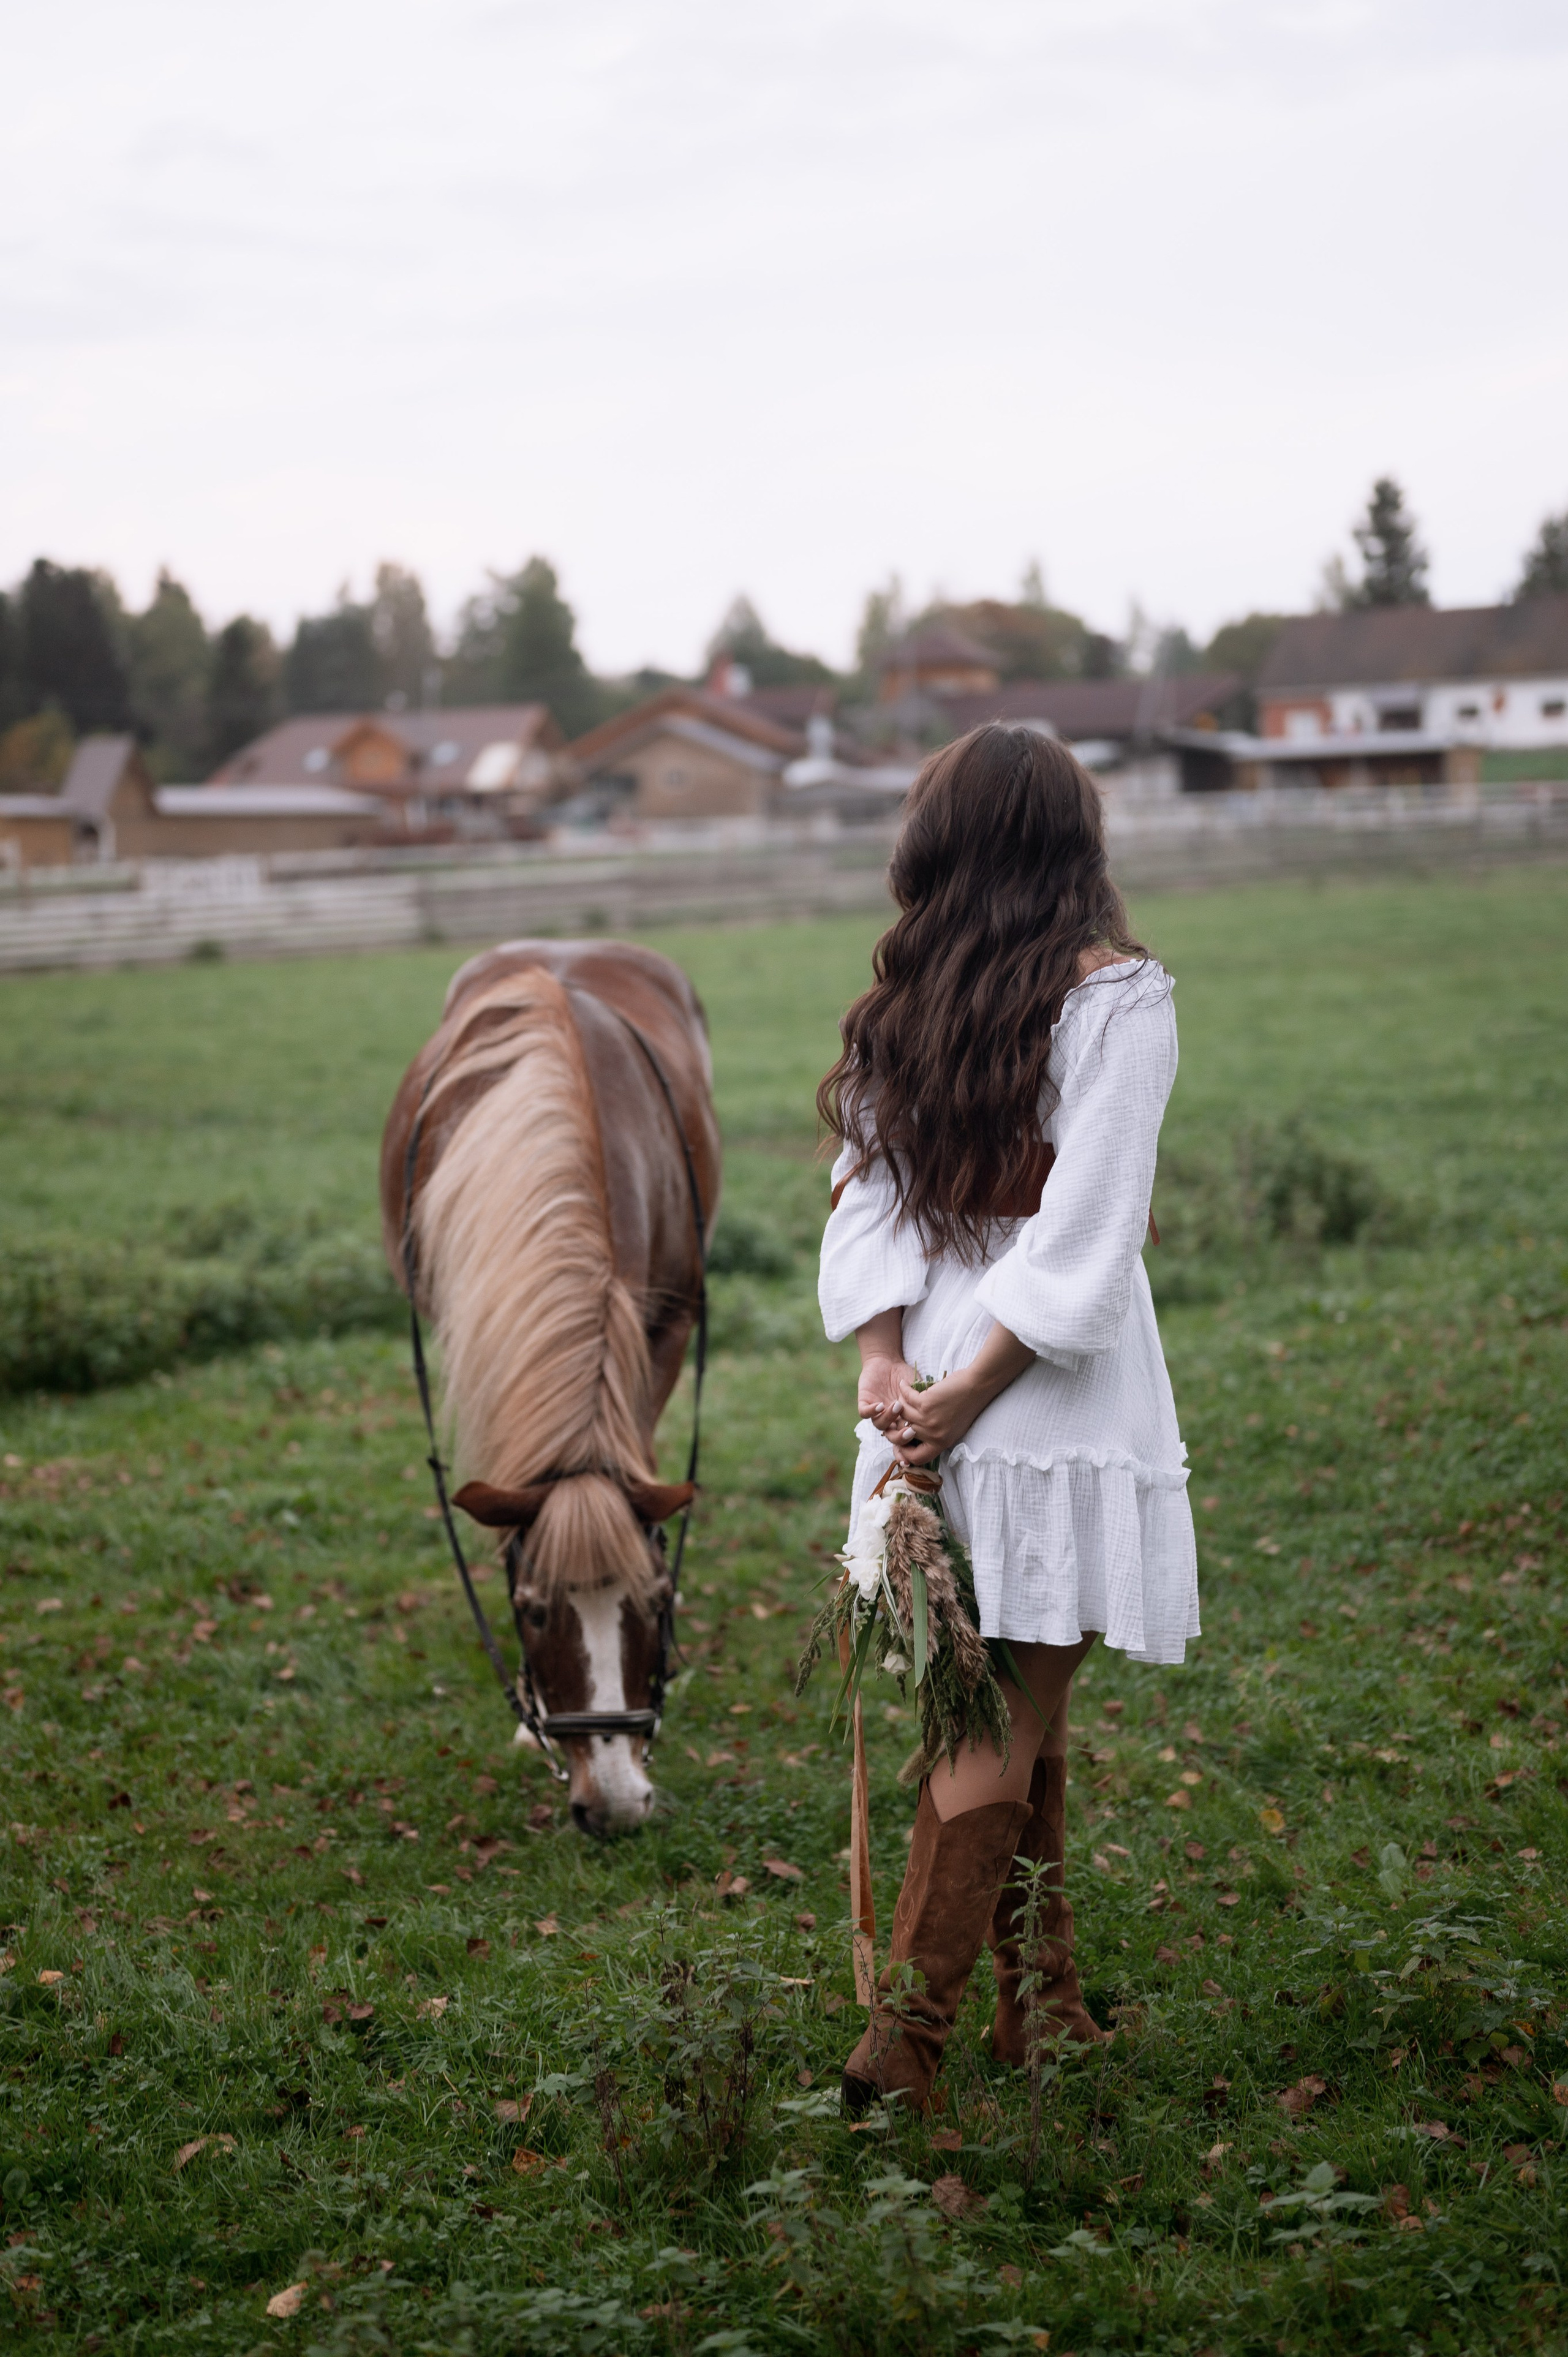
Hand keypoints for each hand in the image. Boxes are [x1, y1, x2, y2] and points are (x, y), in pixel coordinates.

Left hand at [858, 1354, 921, 1435]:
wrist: (889, 1361)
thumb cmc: (906, 1376)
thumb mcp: (918, 1389)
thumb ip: (924, 1402)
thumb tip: (937, 1416)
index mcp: (903, 1419)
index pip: (907, 1437)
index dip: (912, 1442)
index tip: (921, 1439)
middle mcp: (890, 1419)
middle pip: (893, 1437)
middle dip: (901, 1438)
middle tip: (910, 1431)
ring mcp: (877, 1412)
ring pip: (880, 1425)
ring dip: (888, 1418)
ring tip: (898, 1406)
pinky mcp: (865, 1402)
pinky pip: (864, 1412)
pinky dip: (871, 1411)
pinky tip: (880, 1405)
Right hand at [889, 1322, 1035, 1465]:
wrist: (978, 1387)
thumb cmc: (968, 1405)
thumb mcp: (954, 1428)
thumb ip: (937, 1434)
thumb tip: (916, 1434)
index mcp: (941, 1443)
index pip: (917, 1458)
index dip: (905, 1453)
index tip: (901, 1442)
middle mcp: (933, 1435)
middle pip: (904, 1432)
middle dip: (898, 1421)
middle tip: (895, 1412)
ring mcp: (928, 1420)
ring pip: (902, 1415)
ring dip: (899, 1404)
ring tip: (899, 1397)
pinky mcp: (926, 1403)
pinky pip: (907, 1398)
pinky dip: (904, 1389)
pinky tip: (904, 1385)